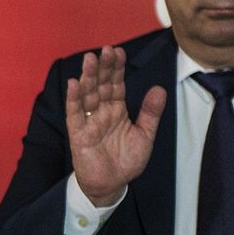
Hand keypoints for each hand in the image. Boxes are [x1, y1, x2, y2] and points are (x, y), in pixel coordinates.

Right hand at [67, 46, 166, 206]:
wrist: (111, 185)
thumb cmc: (126, 161)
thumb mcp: (145, 135)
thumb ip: (150, 113)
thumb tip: (160, 89)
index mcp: (117, 109)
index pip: (116, 83)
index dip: (117, 68)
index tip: (118, 51)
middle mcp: (101, 111)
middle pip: (100, 84)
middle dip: (102, 67)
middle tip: (105, 50)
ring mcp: (89, 120)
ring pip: (87, 94)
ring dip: (87, 77)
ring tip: (89, 59)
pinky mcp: (78, 133)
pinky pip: (74, 113)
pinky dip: (73, 98)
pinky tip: (74, 83)